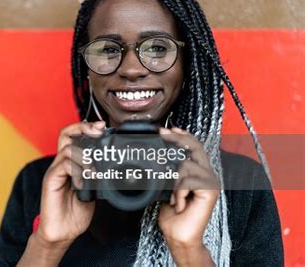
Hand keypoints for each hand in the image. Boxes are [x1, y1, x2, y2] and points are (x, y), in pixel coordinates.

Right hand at [35, 120, 105, 244]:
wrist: (62, 232)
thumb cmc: (76, 212)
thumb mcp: (94, 189)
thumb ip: (98, 175)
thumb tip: (111, 165)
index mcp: (71, 163)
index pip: (74, 136)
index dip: (86, 127)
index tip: (102, 127)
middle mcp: (61, 164)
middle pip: (66, 134)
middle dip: (83, 128)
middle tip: (98, 132)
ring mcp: (55, 171)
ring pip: (67, 149)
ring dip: (84, 157)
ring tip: (93, 171)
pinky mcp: (50, 181)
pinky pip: (63, 166)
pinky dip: (77, 171)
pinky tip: (83, 183)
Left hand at [158, 127, 218, 264]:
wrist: (179, 235)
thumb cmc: (171, 213)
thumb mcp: (165, 186)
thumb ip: (166, 171)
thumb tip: (154, 156)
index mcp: (197, 171)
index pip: (193, 146)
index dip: (182, 135)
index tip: (167, 129)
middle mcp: (206, 173)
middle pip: (194, 146)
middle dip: (177, 138)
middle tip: (163, 134)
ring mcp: (210, 181)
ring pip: (187, 163)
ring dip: (174, 180)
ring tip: (173, 195)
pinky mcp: (210, 190)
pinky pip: (189, 179)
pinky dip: (179, 190)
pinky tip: (177, 203)